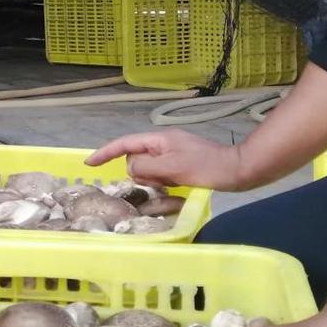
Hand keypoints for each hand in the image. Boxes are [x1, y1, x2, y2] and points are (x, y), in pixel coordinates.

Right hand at [84, 128, 247, 190]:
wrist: (237, 170)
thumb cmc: (206, 167)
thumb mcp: (172, 168)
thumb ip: (145, 167)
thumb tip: (132, 169)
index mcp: (159, 139)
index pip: (124, 144)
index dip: (105, 153)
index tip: (89, 164)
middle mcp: (163, 143)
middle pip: (136, 157)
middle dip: (140, 172)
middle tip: (159, 182)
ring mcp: (173, 153)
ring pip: (149, 168)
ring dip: (154, 179)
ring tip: (172, 185)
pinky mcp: (182, 164)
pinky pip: (162, 173)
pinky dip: (163, 181)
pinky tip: (177, 187)